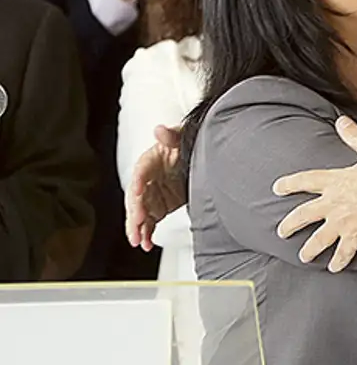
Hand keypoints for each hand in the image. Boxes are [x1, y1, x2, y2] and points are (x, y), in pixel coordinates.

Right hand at [125, 125, 185, 251]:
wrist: (204, 161)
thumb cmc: (188, 146)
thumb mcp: (184, 138)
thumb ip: (173, 136)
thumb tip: (160, 130)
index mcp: (151, 160)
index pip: (141, 170)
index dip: (138, 181)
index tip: (137, 191)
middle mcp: (148, 179)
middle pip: (136, 196)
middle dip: (135, 211)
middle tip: (137, 222)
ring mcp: (153, 195)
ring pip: (140, 213)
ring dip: (137, 227)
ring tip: (138, 240)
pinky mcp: (159, 207)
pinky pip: (149, 222)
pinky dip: (147, 234)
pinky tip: (146, 244)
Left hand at [273, 116, 356, 271]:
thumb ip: (355, 137)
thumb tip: (341, 121)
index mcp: (337, 182)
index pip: (306, 180)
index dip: (290, 183)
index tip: (277, 188)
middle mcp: (334, 205)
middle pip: (304, 215)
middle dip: (290, 224)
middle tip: (281, 231)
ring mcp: (342, 224)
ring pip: (318, 240)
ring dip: (309, 249)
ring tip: (303, 256)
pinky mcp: (355, 238)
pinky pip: (343, 254)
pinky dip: (338, 261)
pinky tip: (333, 267)